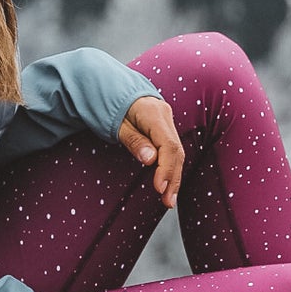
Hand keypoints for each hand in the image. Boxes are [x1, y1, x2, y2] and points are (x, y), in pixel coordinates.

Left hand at [117, 93, 183, 207]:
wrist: (116, 89)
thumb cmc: (112, 106)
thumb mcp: (117, 124)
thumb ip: (134, 141)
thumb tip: (150, 160)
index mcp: (154, 113)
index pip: (168, 145)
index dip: (166, 168)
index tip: (159, 188)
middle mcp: (166, 116)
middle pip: (177, 151)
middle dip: (173, 178)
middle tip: (167, 202)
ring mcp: (168, 122)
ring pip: (178, 153)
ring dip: (174, 177)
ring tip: (169, 200)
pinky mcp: (166, 128)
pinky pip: (173, 150)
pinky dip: (171, 169)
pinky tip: (169, 185)